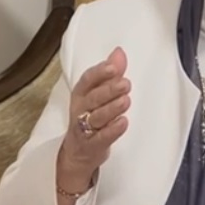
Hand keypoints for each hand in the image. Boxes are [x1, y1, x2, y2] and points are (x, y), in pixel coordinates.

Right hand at [56, 47, 130, 204]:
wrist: (78, 152)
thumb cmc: (90, 117)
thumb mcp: (98, 94)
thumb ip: (111, 74)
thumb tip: (119, 52)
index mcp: (81, 94)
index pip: (87, 80)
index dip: (99, 73)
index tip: (113, 67)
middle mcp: (81, 110)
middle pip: (93, 98)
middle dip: (109, 90)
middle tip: (125, 84)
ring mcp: (85, 129)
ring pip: (97, 117)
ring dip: (112, 108)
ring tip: (126, 101)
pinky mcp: (93, 145)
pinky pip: (101, 138)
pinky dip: (112, 130)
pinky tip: (123, 122)